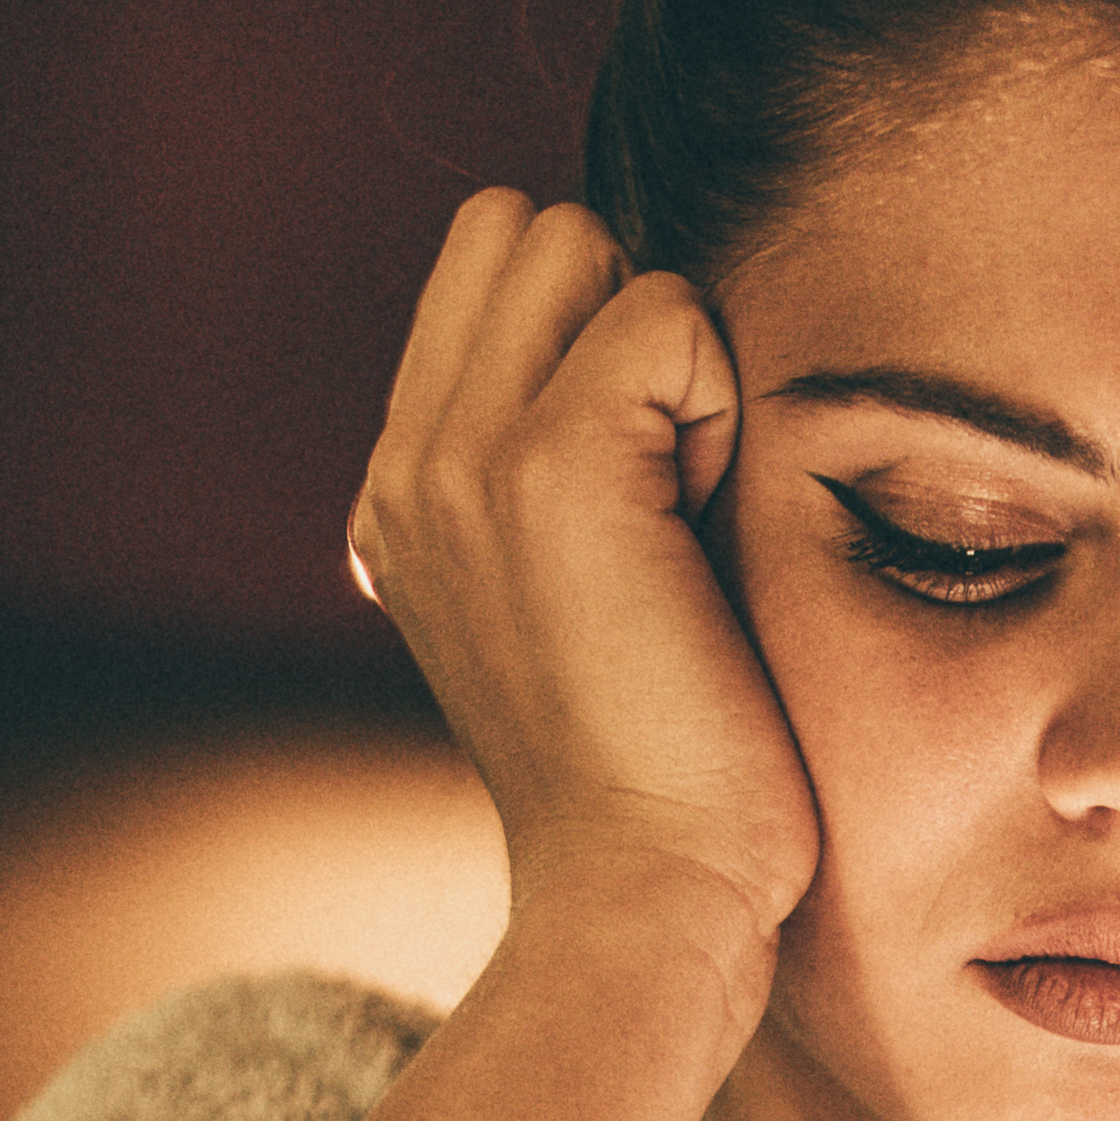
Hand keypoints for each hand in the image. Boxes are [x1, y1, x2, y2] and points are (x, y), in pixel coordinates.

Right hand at [349, 191, 822, 956]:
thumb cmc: (660, 771)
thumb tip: (625, 387)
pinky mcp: (547, 465)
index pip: (487, 270)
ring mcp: (461, 457)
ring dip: (668, 350)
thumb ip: (552, 490)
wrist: (646, 892)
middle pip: (525, 228)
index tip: (642, 490)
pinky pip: (663, 310)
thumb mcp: (571, 613)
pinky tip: (706, 523)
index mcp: (403, 492)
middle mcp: (408, 462)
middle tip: (669, 482)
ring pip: (581, 244)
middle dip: (623, 314)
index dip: (593, 334)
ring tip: (683, 504)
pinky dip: (716, 397)